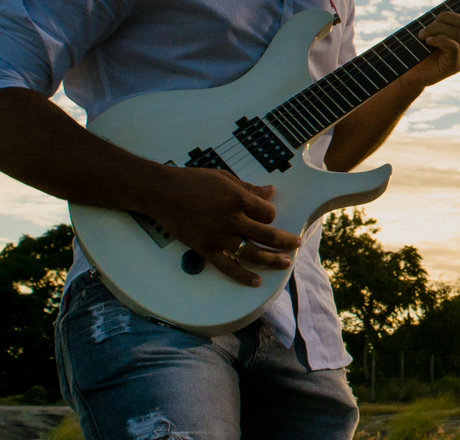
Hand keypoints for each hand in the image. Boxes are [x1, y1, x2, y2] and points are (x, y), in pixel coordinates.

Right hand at [149, 165, 301, 286]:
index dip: (271, 214)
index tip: (268, 215)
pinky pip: (228, 266)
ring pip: (253, 253)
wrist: (163, 193)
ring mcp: (219, 236)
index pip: (267, 212)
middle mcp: (232, 220)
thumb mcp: (225, 178)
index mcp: (238, 199)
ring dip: (272, 259)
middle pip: (267, 235)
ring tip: (285, 262)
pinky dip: (243, 275)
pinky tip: (256, 281)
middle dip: (285, 241)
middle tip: (296, 244)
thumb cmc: (193, 181)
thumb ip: (249, 188)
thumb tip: (270, 191)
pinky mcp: (206, 249)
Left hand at [407, 11, 459, 87]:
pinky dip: (438, 39)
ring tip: (423, 34)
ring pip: (457, 33)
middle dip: (447, 17)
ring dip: (435, 29)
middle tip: (431, 24)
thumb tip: (448, 17)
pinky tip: (428, 41)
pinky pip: (452, 45)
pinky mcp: (455, 66)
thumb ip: (448, 21)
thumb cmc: (423, 46)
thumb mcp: (437, 28)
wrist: (412, 71)